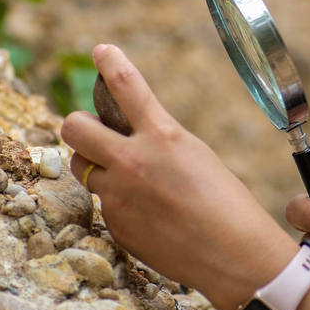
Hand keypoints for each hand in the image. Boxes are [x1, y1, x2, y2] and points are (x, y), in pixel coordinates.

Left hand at [61, 45, 296, 309]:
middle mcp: (133, 162)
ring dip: (97, 165)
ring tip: (129, 178)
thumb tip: (125, 135)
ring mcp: (119, 196)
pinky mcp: (116, 225)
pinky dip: (120, 203)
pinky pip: (103, 204)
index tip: (101, 52)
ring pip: (81, 167)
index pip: (125, 85)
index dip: (109, 62)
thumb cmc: (227, 203)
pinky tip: (151, 216)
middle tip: (94, 131)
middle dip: (79, 125)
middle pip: (74, 128)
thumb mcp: (195, 154)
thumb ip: (157, 140)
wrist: (235, 257)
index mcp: (162, 136)